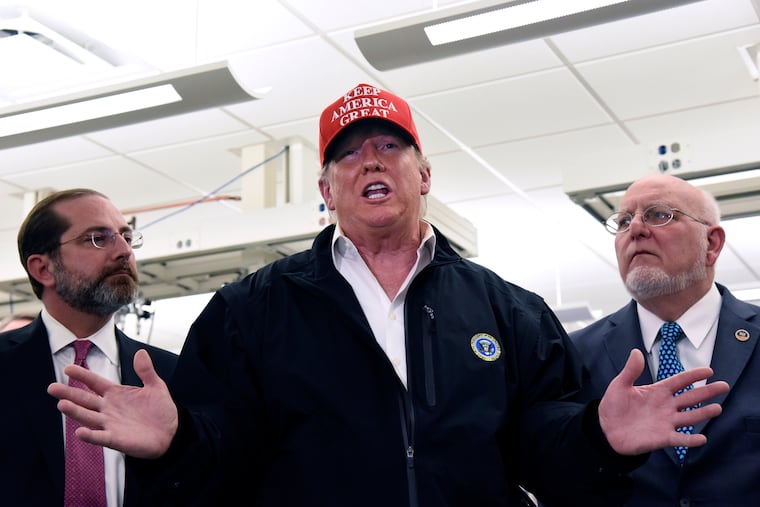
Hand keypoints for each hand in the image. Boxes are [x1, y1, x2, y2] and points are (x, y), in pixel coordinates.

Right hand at [47, 349, 177, 458]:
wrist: (171, 433)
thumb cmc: (160, 410)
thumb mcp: (156, 386)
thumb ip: (146, 371)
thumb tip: (141, 352)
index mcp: (116, 393)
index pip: (95, 382)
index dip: (82, 375)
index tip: (68, 368)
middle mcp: (108, 408)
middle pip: (85, 399)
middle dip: (69, 394)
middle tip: (52, 388)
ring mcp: (110, 424)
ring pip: (88, 417)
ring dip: (75, 412)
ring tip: (62, 405)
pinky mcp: (115, 439)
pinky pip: (100, 437)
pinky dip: (90, 435)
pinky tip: (79, 432)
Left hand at [598, 349, 728, 455]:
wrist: (606, 429)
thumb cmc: (614, 405)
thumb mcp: (620, 385)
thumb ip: (630, 370)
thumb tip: (636, 351)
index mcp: (658, 391)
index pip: (679, 381)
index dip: (693, 375)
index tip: (709, 370)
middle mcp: (666, 406)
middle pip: (690, 397)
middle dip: (707, 392)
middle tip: (724, 386)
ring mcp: (666, 422)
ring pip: (690, 417)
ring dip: (703, 413)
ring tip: (718, 408)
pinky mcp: (662, 438)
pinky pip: (680, 439)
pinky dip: (690, 439)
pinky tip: (702, 438)